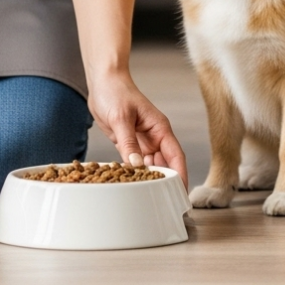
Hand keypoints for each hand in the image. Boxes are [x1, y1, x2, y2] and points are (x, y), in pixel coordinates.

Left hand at [89, 70, 186, 187]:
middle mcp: (154, 136)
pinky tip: (132, 184)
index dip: (180, 174)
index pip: (175, 156)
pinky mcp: (128, 143)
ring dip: (150, 179)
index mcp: (160, 128)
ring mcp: (142, 140)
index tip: (181, 192)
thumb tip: (136, 165)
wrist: (103, 82)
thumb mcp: (120, 117)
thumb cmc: (115, 92)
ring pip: (150, 165)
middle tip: (165, 202)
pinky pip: (135, 162)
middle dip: (166, 182)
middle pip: (165, 164)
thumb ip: (128, 142)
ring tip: (149, 197)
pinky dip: (134, 173)